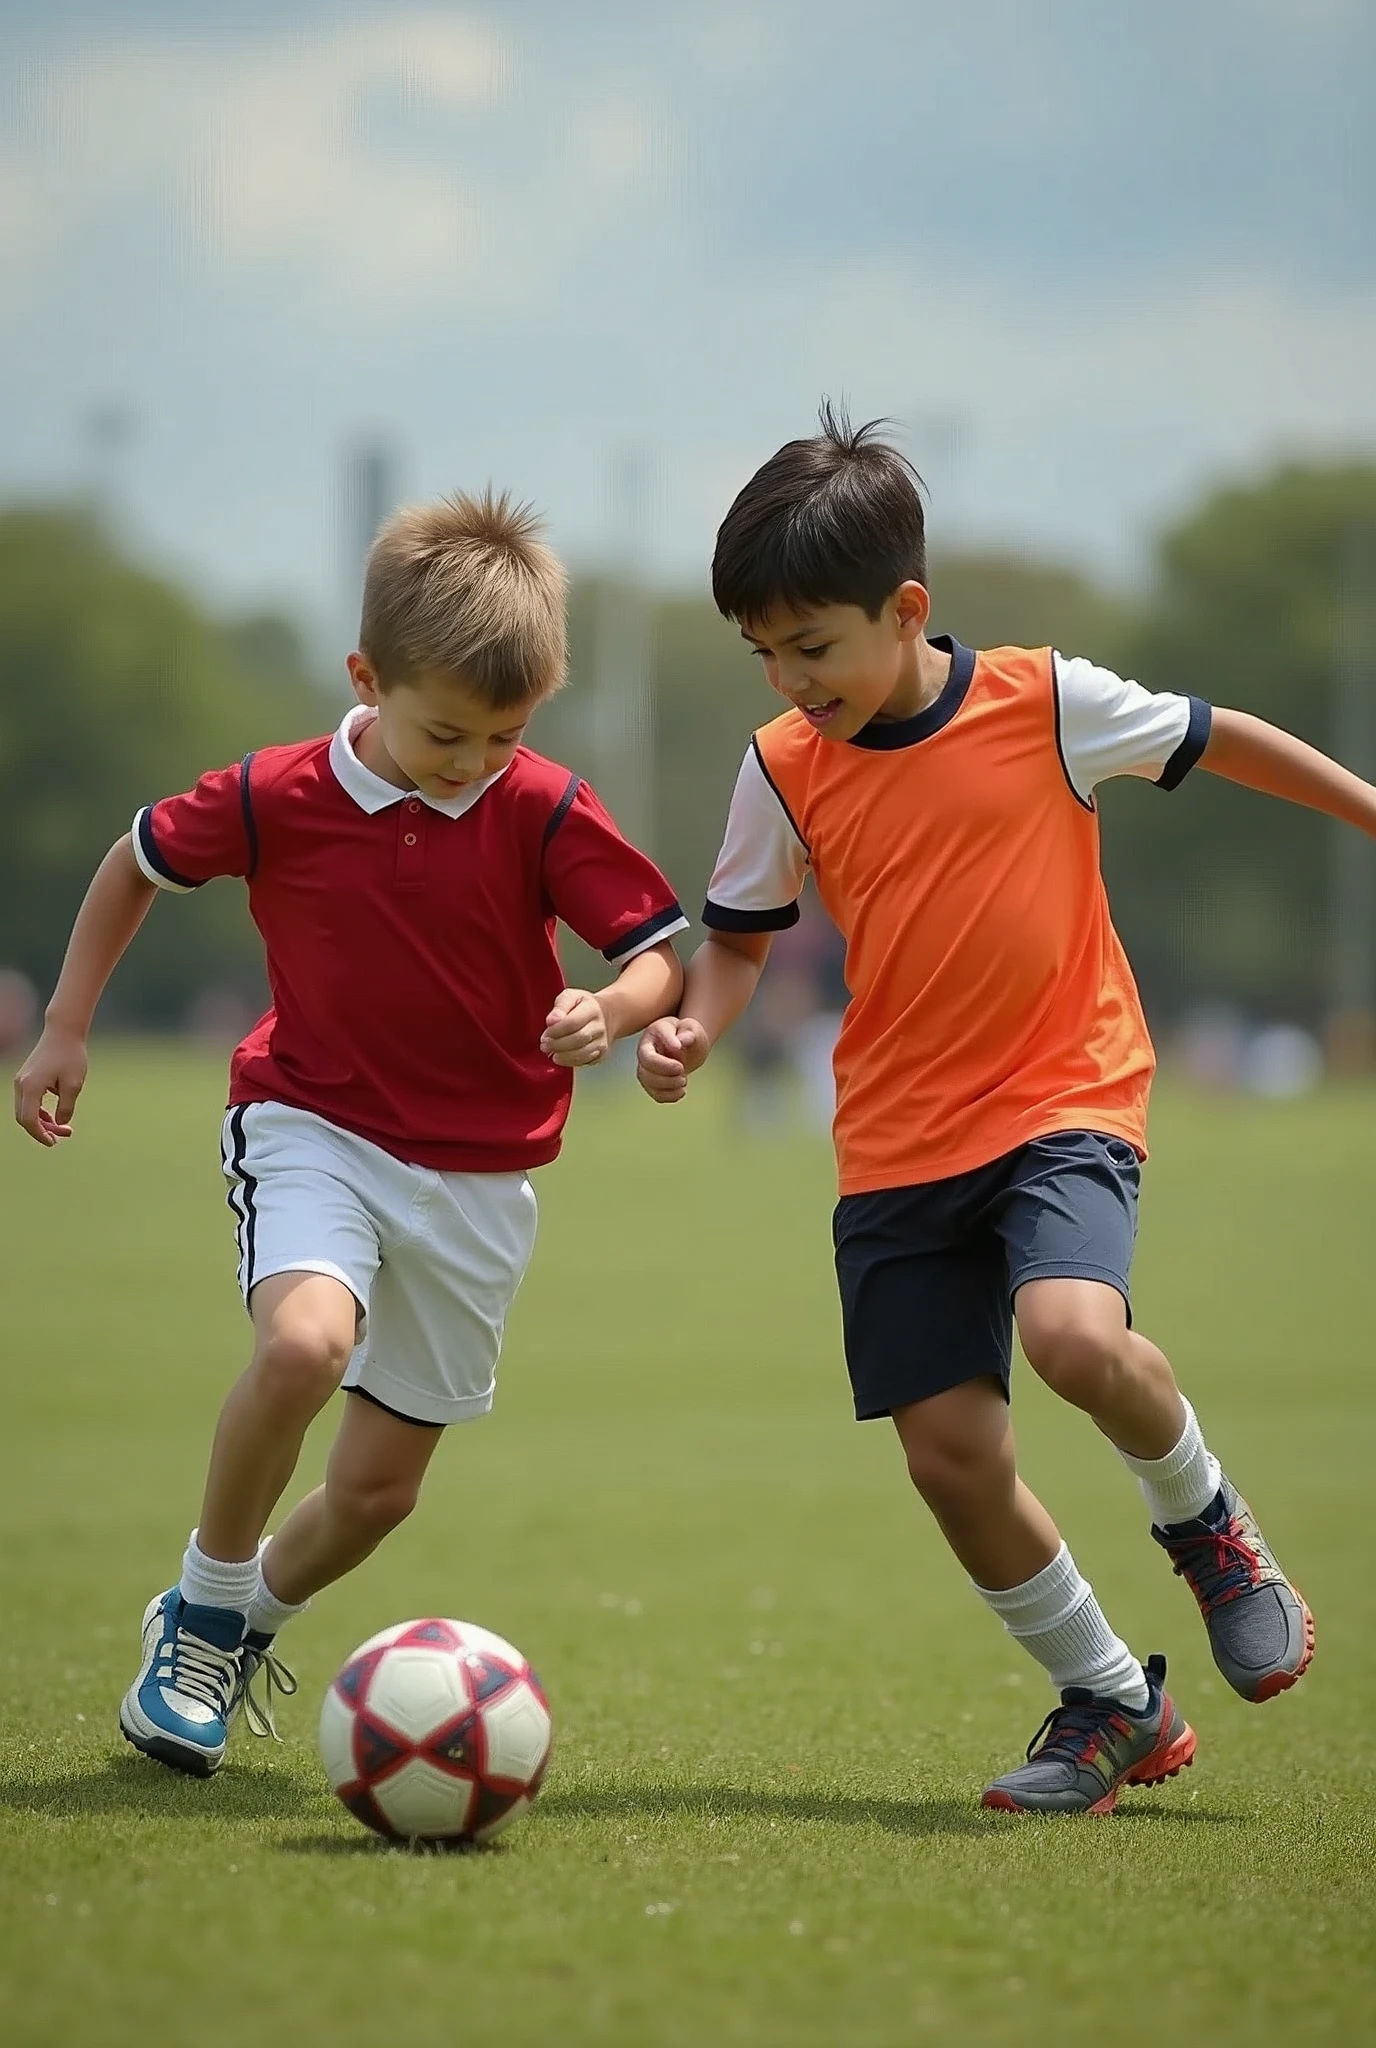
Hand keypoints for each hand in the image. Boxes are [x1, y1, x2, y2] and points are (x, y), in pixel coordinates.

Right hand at [13, 1024, 88, 1146]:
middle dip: (42, 1130)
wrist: (63, 1032)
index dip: (40, 1135)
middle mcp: (21, 1084)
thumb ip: (66, 1107)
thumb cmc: (71, 1056)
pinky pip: (28, 1101)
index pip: (29, 1120)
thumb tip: (60, 1123)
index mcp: (31, 1087)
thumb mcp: (74, 1085)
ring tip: (63, 1127)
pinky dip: (39, 1111)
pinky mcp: (26, 1078)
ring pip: (25, 1110)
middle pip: (24, 1118)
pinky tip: (54, 1115)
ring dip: (41, 1121)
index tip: (54, 1142)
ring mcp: (21, 1081)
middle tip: (63, 1135)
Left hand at [541, 988, 609, 1067]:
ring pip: (582, 1053)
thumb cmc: (584, 1006)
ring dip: (563, 1055)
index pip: (573, 1022)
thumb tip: (551, 1020)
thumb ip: (560, 1006)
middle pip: (578, 1039)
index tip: (545, 1034)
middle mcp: (599, 1026)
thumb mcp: (571, 996)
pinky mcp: (601, 1054)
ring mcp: (602, 1041)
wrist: (606, 1015)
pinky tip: (561, 1057)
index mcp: (592, 1009)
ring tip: (551, 1052)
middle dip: (557, 1044)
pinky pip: (585, 1061)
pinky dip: (570, 1062)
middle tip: (545, 1045)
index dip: (556, 1031)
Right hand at [635, 1015, 711, 1102]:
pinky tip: (681, 1091)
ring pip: (647, 1081)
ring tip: (684, 1081)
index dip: (664, 1056)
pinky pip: (655, 1093)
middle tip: (682, 1071)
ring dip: (667, 1086)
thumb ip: (688, 1032)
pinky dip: (669, 1096)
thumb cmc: (688, 1033)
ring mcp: (647, 1067)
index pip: (650, 1049)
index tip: (680, 1051)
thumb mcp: (692, 1027)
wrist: (688, 1046)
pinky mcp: (653, 1082)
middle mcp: (645, 1051)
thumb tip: (681, 1042)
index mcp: (652, 1034)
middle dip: (664, 1073)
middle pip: (645, 1067)